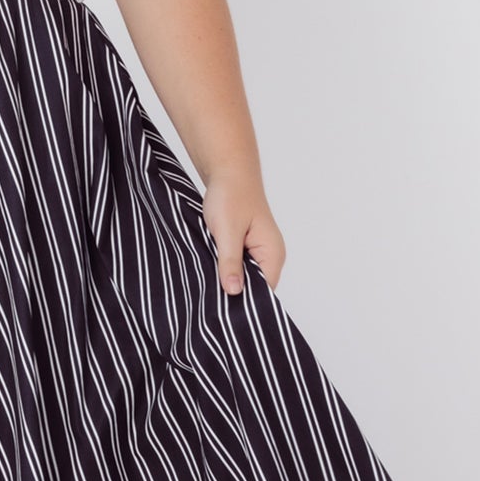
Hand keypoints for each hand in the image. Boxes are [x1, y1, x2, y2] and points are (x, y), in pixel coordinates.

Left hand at [201, 171, 285, 294]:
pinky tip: (209, 269)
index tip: (220, 309)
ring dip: (226, 278)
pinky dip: (223, 268)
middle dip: (232, 291)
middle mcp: (269, 255)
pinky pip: (235, 266)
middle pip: (253, 287)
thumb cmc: (231, 195)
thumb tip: (234, 292)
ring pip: (242, 277)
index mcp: (272, 253)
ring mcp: (257, 251)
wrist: (228, 171)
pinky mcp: (245, 247)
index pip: (264, 292)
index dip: (243, 301)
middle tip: (208, 298)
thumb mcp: (227, 232)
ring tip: (207, 284)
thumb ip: (230, 262)